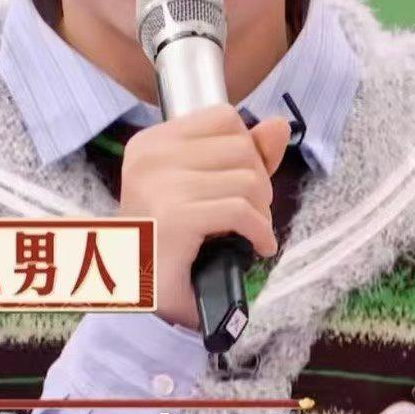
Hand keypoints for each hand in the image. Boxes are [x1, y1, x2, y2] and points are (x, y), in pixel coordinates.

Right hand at [116, 106, 288, 330]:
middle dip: (259, 184)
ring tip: (250, 232)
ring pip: (248, 179)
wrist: (136, 295)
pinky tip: (258, 247)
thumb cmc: (169, 244)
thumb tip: (279, 124)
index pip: (224, 118)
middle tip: (249, 216)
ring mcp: (160, 186)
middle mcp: (151, 157)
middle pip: (241, 147)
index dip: (247, 151)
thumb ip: (244, 156)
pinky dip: (261, 232)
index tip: (239, 185)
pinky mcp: (176, 218)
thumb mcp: (206, 190)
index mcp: (152, 143)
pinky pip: (242, 212)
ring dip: (261, 212)